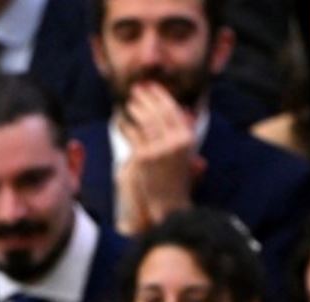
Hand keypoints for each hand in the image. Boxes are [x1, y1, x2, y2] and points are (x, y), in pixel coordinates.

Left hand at [118, 83, 203, 233]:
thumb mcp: (186, 154)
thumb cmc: (177, 180)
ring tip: (129, 102)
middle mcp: (176, 140)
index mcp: (188, 137)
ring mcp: (159, 148)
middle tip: (136, 89)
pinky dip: (126, 126)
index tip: (152, 87)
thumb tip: (186, 110)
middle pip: (158, 110)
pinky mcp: (144, 157)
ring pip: (145, 120)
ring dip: (136, 108)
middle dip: (147, 97)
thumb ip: (185, 132)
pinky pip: (132, 135)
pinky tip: (122, 121)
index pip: (173, 109)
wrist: (169, 206)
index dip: (161, 96)